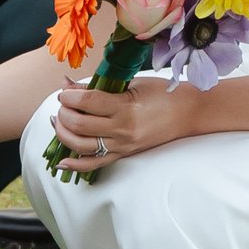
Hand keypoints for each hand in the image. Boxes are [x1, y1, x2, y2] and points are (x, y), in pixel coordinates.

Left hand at [53, 75, 194, 168]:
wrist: (189, 113)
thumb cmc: (163, 93)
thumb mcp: (132, 83)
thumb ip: (99, 86)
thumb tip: (68, 86)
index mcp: (126, 107)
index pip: (87, 102)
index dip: (69, 96)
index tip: (64, 91)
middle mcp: (122, 130)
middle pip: (80, 125)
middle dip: (64, 113)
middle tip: (62, 104)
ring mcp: (123, 146)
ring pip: (82, 147)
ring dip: (64, 134)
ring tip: (59, 121)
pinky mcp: (125, 155)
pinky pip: (95, 164)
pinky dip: (75, 165)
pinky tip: (61, 161)